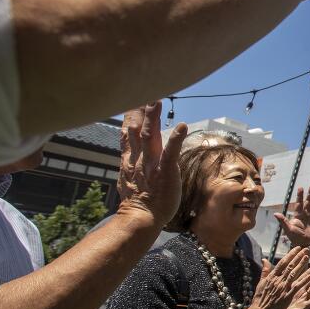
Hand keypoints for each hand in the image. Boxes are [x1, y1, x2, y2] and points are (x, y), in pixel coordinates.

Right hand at [116, 103, 186, 226]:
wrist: (140, 219)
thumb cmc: (139, 201)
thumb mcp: (127, 177)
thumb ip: (129, 160)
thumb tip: (129, 152)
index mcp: (130, 160)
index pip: (128, 133)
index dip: (129, 115)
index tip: (130, 98)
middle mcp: (138, 159)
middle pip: (136, 130)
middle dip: (137, 110)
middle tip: (140, 89)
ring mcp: (151, 165)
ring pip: (150, 137)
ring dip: (152, 118)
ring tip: (156, 100)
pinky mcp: (165, 172)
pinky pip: (170, 154)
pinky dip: (175, 139)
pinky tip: (182, 126)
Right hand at [249, 247, 309, 308]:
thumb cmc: (260, 298)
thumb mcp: (261, 283)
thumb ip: (265, 271)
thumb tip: (264, 259)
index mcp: (272, 277)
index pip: (283, 262)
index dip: (291, 254)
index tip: (297, 248)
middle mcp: (278, 280)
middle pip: (290, 266)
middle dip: (298, 257)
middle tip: (306, 249)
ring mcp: (283, 288)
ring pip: (294, 274)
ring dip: (301, 265)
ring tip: (308, 257)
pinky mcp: (287, 296)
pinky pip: (297, 287)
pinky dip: (303, 281)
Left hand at [275, 186, 309, 248]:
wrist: (303, 243)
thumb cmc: (294, 236)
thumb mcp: (288, 228)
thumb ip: (283, 221)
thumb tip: (275, 214)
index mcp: (298, 214)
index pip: (299, 203)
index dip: (299, 196)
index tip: (300, 188)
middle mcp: (305, 213)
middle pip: (308, 202)